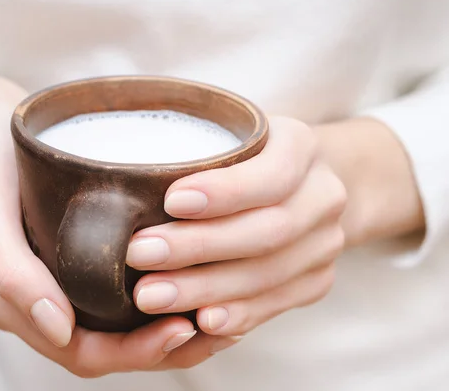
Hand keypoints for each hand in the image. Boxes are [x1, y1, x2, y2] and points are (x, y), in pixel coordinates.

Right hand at [0, 63, 232, 376]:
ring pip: (122, 327)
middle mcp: (43, 302)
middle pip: (112, 348)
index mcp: (16, 304)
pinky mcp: (80, 257)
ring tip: (224, 311)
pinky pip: (123, 294)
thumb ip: (11, 273)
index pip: (83, 353)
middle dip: (166, 346)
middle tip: (220, 325)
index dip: (135, 352)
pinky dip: (163, 297)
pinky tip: (198, 280)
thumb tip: (58, 330)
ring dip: (172, 329)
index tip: (184, 327)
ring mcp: (63, 281)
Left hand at [126, 117, 346, 346]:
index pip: (271, 174)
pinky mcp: (316, 281)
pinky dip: (235, 314)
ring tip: (152, 295)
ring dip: (206, 289)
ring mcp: (326, 244)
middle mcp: (324, 196)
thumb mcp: (231, 134)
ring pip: (268, 275)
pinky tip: (198, 321)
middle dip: (199, 247)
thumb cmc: (247, 158)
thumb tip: (128, 169)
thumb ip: (197, 145)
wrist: (302, 187)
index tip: (171, 201)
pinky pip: (275, 305)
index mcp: (301, 147)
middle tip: (140, 254)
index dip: (224, 192)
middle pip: (268, 231)